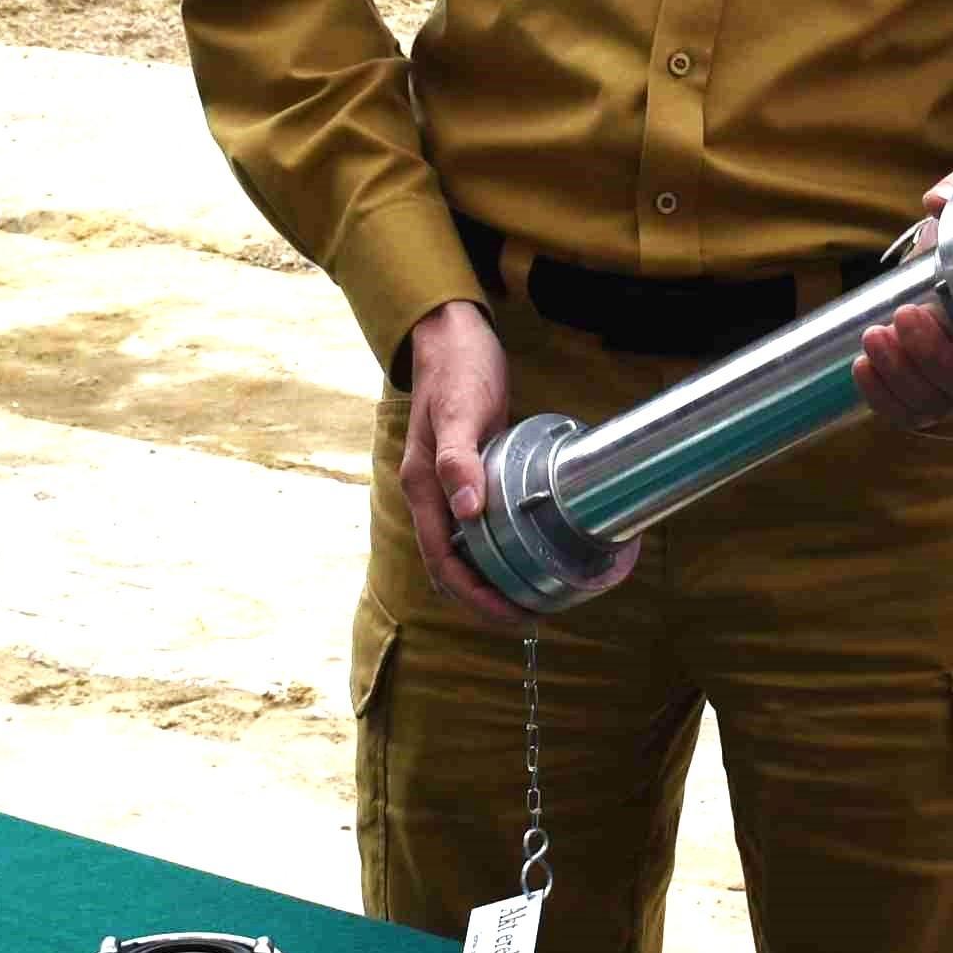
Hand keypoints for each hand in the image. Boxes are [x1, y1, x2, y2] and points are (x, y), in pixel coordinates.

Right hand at [395, 301, 527, 623]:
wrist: (451, 336)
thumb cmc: (458, 370)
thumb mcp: (462, 410)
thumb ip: (459, 459)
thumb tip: (466, 513)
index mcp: (423, 487)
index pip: (443, 562)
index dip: (475, 596)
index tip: (513, 614)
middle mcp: (429, 494)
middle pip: (448, 567)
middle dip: (482, 600)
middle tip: (529, 617)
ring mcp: (444, 487)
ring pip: (459, 551)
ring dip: (487, 580)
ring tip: (528, 596)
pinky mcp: (463, 476)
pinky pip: (472, 528)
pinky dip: (492, 550)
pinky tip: (521, 551)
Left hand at [848, 174, 952, 433]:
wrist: (951, 261)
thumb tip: (935, 200)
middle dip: (932, 358)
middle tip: (904, 315)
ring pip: (937, 405)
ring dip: (901, 373)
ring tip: (874, 334)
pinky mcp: (927, 397)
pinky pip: (907, 414)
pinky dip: (881, 396)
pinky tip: (860, 365)